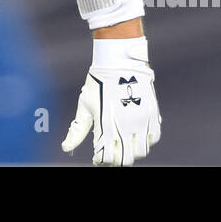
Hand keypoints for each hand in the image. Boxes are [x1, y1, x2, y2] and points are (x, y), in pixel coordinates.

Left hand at [62, 36, 160, 165]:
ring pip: (141, 151)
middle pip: (126, 159)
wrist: (119, 60)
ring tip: (123, 144)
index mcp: (106, 125)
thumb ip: (77, 130)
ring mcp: (141, 120)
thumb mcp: (84, 105)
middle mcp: (125, 125)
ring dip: (132, 152)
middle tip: (110, 153)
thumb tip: (66, 147)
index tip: (97, 157)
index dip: (101, 161)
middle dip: (116, 159)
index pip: (107, 157)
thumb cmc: (97, 83)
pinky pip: (154, 137)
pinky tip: (136, 134)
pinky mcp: (153, 113)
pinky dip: (146, 141)